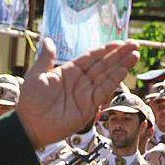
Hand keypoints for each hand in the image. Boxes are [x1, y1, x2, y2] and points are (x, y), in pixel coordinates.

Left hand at [17, 38, 139, 147]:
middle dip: (119, 55)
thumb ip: (46, 58)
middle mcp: (81, 81)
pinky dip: (114, 81)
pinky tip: (124, 71)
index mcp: (69, 71)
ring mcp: (86, 93)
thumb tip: (47, 40)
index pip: (92, 57)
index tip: (120, 42)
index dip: (106, 50)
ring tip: (135, 55)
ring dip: (121, 66)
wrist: (30, 125)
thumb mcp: (37, 75)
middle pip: (104, 65)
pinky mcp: (88, 107)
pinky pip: (103, 91)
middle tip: (134, 45)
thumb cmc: (31, 101)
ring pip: (107, 76)